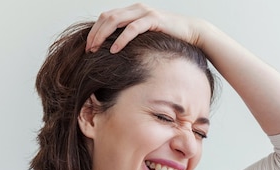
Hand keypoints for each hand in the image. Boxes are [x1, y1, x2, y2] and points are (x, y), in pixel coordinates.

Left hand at [86, 3, 203, 53]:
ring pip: (116, 20)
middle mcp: (136, 8)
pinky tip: (114, 50)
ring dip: (103, 35)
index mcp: (132, 11)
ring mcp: (144, 12)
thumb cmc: (169, 37)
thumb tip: (116, 50)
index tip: (88, 46)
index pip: (106, 16)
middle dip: (95, 33)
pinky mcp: (153, 20)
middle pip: (107, 17)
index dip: (95, 30)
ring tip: (96, 49)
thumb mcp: (147, 36)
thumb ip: (133, 37)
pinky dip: (121, 39)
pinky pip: (133, 28)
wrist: (192, 32)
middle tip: (88, 49)